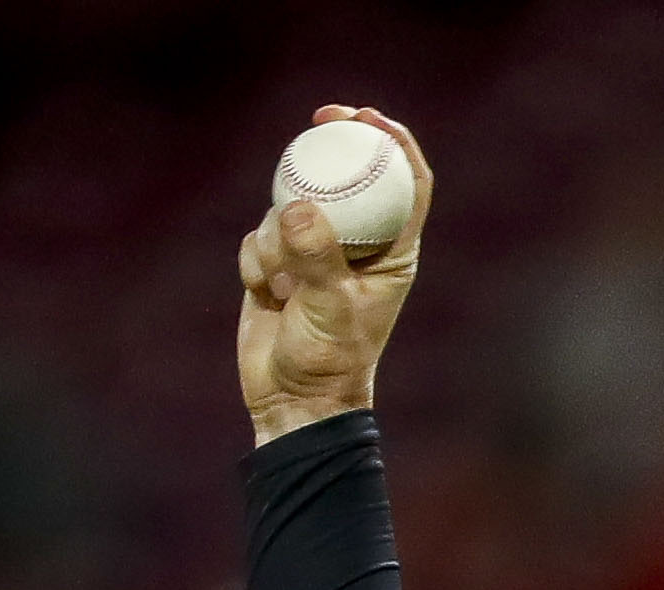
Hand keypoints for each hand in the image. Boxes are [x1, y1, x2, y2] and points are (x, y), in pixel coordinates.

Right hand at [237, 105, 433, 445]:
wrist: (293, 399)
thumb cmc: (330, 360)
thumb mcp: (329, 308)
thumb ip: (316, 257)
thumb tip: (296, 207)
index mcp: (393, 253)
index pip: (407, 185)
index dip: (394, 142)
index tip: (368, 116)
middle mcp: (357, 248)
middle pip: (349, 178)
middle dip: (333, 146)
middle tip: (321, 117)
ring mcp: (316, 253)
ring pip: (292, 207)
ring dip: (278, 235)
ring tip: (284, 283)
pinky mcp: (278, 264)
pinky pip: (259, 237)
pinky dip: (256, 258)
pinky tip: (265, 293)